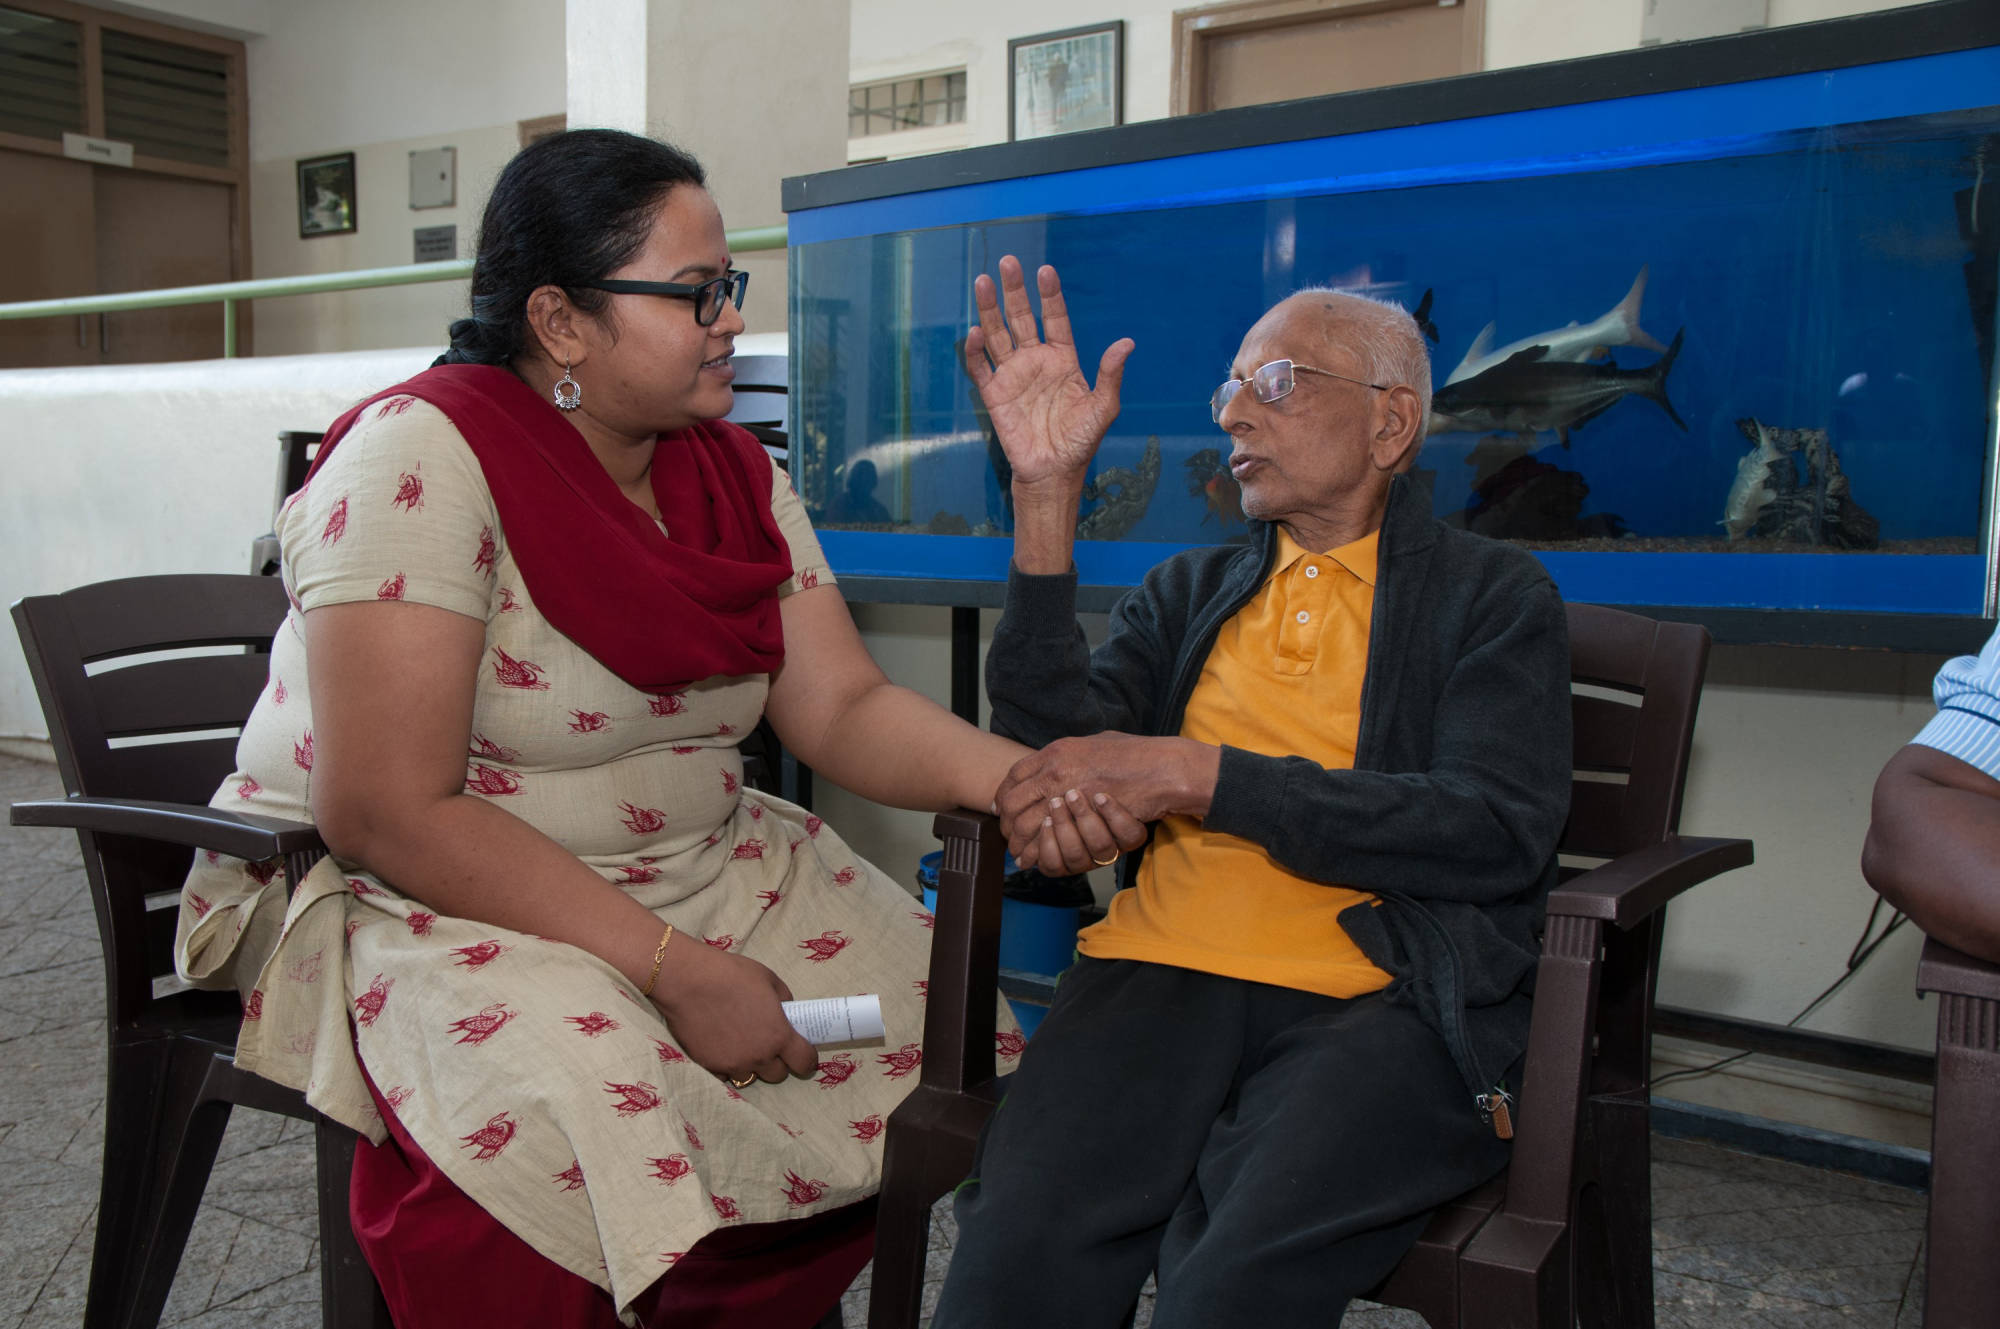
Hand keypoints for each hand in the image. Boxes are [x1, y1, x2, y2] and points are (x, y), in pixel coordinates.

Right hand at [650, 941, 817, 1082]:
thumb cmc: (730, 974)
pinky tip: (721, 1047)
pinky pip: (725, 1075)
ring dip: (750, 1064)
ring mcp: (732, 1064)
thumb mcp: (768, 979)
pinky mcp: (708, 1066)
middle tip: (768, 1044)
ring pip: (750, 1076)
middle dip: (777, 1062)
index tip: (804, 1056)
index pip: (804, 1063)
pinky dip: (726, 1066)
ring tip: (741, 1043)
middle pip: (777, 1075)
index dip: (807, 1060)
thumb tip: (787, 1012)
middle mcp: (758, 1056)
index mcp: (778, 1035)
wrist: (687, 980)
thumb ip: (784, 1000)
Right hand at [964, 257, 1133, 493]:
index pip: (1055, 319)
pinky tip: (975, 332)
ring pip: (997, 334)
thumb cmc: (1080, 441)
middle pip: (1021, 318)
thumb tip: (1127, 342)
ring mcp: (1013, 375)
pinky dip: (975, 351)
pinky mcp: (994, 394)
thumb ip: (1110, 374)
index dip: (1050, 295)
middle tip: (1008, 262)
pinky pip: (980, 368)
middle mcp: (1036, 361)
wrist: (1054, 472)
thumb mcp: (1103, 407)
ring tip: (983, 282)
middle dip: (1015, 291)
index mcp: (1063, 359)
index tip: (1045, 271)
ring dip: (989, 309)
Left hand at [996, 733, 1218, 867]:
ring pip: (1026, 824)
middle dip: (1007, 822)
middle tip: (1007, 834)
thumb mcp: (1097, 742)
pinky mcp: (1082, 822)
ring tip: (1018, 851)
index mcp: (1057, 750)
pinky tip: (1032, 858)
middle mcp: (1056, 771)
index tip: (1004, 807)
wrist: (1163, 769)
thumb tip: (1055, 761)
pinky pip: (1047, 842)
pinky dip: (1036, 853)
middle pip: (1014, 801)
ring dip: (1019, 841)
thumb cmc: (1136, 754)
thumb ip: (1073, 752)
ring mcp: (1067, 795)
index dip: (1005, 794)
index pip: (1015, 774)